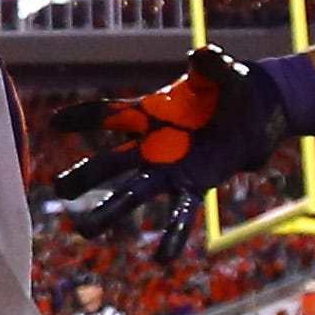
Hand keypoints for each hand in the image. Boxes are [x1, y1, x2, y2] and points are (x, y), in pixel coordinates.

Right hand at [40, 46, 314, 256]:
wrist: (259, 115)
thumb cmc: (233, 89)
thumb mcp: (224, 71)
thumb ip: (211, 64)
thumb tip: (199, 56)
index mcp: (150, 113)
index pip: (110, 114)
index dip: (84, 118)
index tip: (55, 123)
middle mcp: (151, 145)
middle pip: (110, 162)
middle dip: (85, 175)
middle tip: (60, 189)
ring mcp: (169, 169)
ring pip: (132, 194)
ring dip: (108, 211)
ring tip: (84, 230)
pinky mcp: (193, 186)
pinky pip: (180, 213)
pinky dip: (172, 235)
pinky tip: (162, 258)